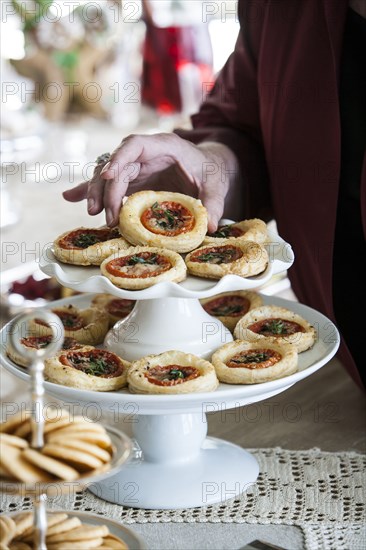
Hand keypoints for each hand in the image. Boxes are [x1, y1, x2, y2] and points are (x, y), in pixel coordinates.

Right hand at [63, 133, 238, 231]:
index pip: (134, 145)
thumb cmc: (211, 173)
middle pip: (116, 165)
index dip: (119, 158)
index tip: (108, 176)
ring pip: (107, 175)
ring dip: (97, 193)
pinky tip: (70, 197)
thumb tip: (213, 226)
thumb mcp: (216, 186)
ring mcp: (135, 167)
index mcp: (163, 146)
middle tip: (104, 214)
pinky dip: (90, 190)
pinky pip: (107, 184)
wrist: (207, 170)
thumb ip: (214, 203)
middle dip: (107, 189)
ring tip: (94, 214)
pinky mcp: (131, 181)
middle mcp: (144, 154)